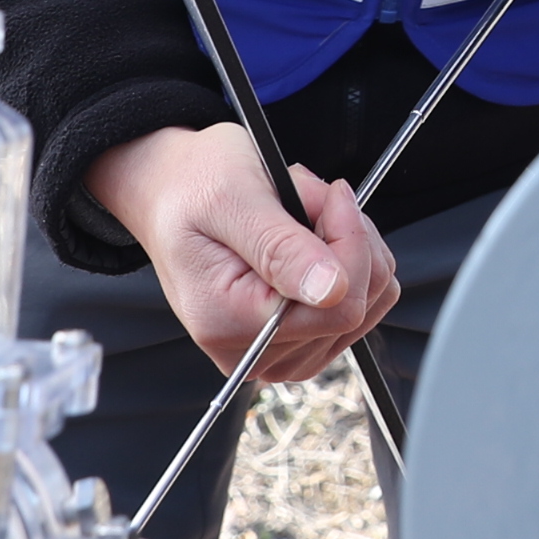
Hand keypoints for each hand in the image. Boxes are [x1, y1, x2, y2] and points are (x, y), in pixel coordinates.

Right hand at [87, 122, 396, 382]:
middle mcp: (255, 352)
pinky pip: (357, 302)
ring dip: (347, 245)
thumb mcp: (232, 200)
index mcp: (231, 324)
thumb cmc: (193, 186)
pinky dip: (345, 257)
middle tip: (308, 198)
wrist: (171, 191)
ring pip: (366, 302)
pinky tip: (308, 236)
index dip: (351, 242)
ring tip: (299, 216)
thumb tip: (332, 291)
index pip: (340, 306)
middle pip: (358, 305)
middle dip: (347, 238)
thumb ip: (281, 249)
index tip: (332, 193)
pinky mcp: (296, 338)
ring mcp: (278, 350)